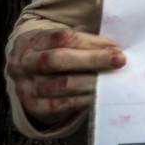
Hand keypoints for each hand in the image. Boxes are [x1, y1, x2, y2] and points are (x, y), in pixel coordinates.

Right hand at [8, 29, 124, 127]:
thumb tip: (115, 47)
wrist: (30, 78)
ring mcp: (26, 86)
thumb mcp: (60, 43)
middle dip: (92, 59)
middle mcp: (24, 63)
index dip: (90, 41)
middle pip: (57, 59)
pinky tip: (99, 93)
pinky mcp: (34, 106)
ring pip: (61, 84)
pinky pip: (61, 104)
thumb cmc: (55, 54)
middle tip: (119, 60)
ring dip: (91, 80)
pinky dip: (83, 98)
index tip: (115, 46)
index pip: (61, 38)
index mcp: (31, 41)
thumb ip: (84, 42)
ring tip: (112, 78)